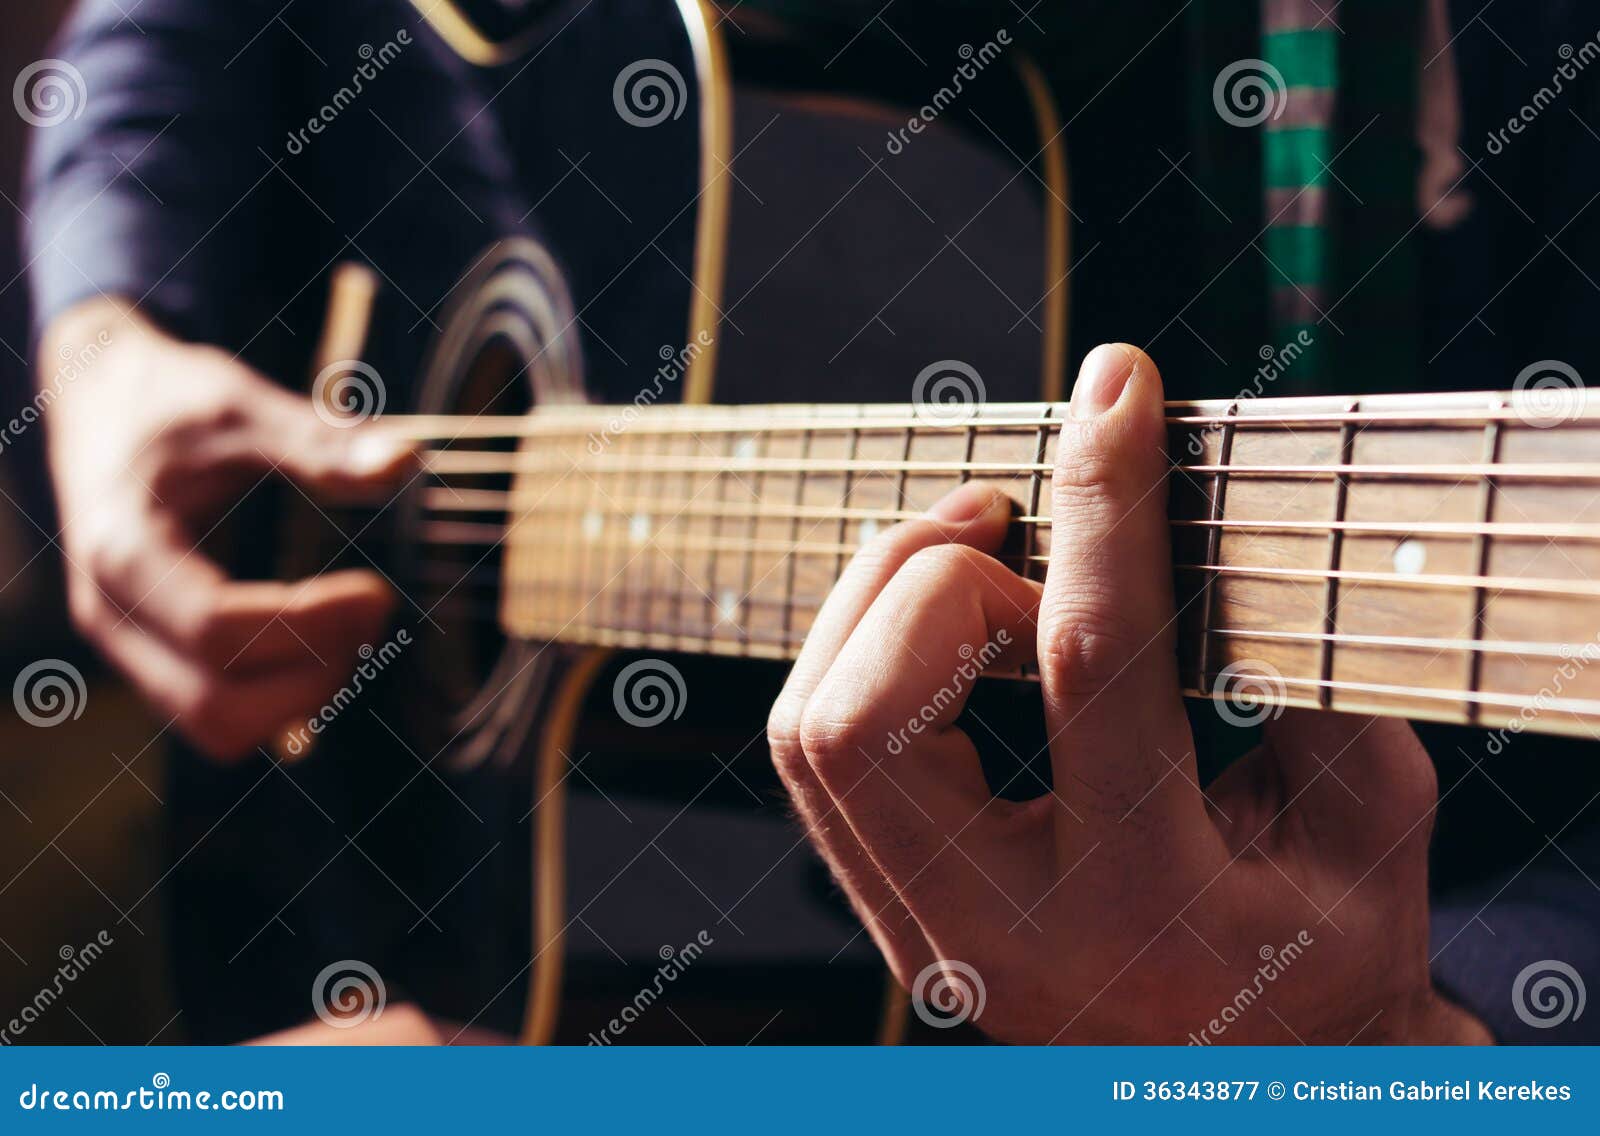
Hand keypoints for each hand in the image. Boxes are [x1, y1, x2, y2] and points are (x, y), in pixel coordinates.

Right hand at [41, 300, 411, 759]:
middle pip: (218, 708)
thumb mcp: (240, 404)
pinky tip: (324, 640)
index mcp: (124, 552)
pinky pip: (217, 714)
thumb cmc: (167, 400)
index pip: (218, 630)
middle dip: (313, 676)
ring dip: (301, 696)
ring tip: (351, 627)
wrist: (95, 399)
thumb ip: (319, 442)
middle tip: (372, 612)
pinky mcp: (153, 656)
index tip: (379, 591)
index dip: (311, 624)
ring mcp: (128, 645)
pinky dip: (280, 696)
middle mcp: (113, 616)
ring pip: (218, 728)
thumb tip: (407, 462)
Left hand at [769, 343, 1491, 1043]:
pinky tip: (945, 619)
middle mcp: (998, 938)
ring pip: (811, 731)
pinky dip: (861, 650)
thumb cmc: (1324, 949)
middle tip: (1015, 518)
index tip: (1117, 387)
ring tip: (979, 552)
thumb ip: (1295, 668)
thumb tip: (1191, 512)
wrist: (1251, 1080)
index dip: (1104, 501)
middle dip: (932, 572)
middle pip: (864, 715)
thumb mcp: (1370, 817)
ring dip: (878, 600)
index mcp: (1147, 911)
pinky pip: (818, 754)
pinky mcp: (890, 913)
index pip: (1091, 664)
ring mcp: (923, 936)